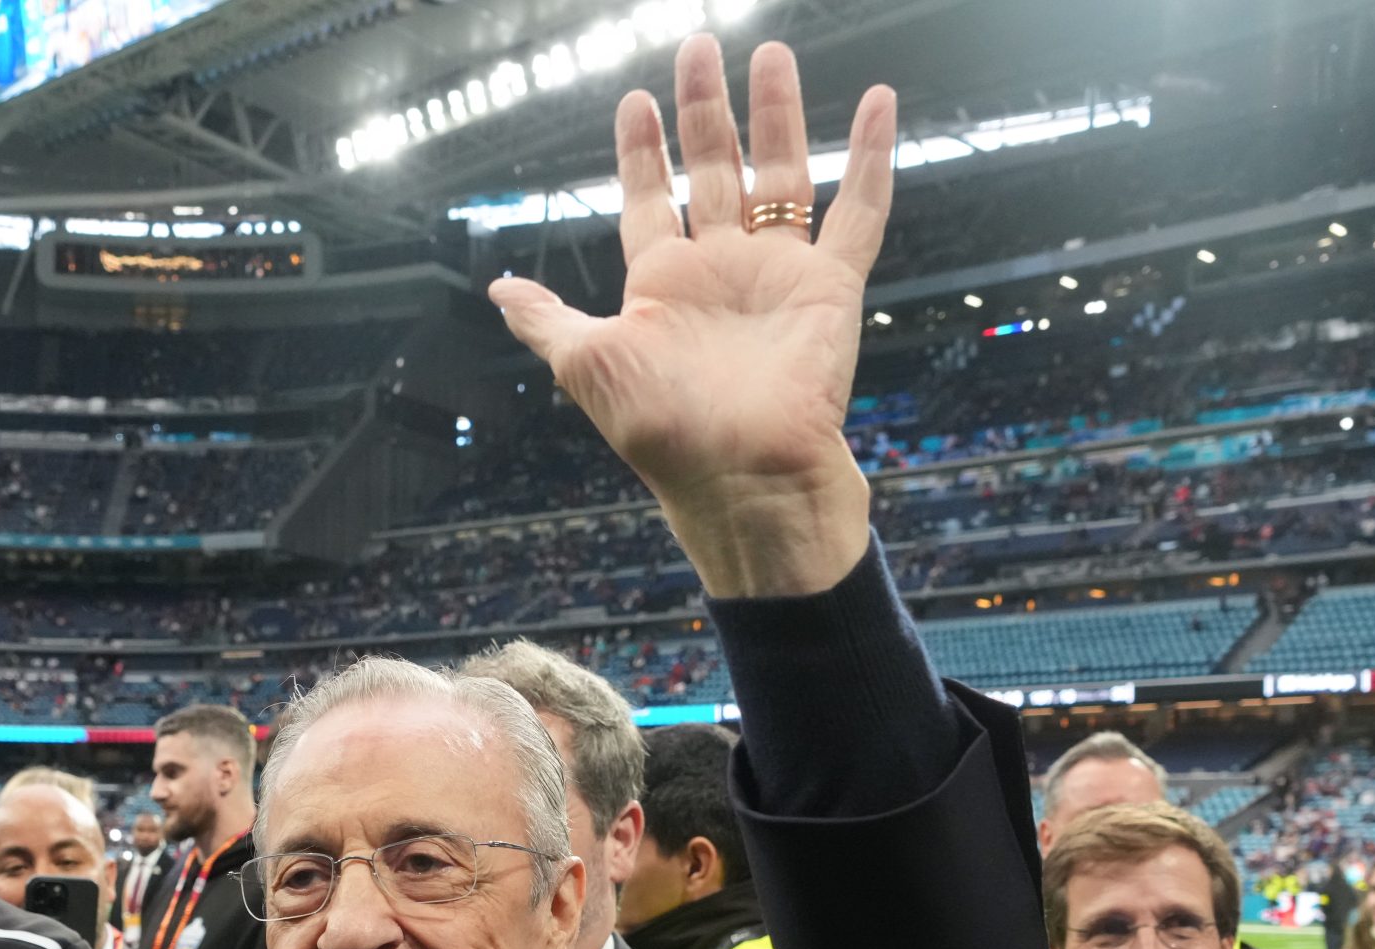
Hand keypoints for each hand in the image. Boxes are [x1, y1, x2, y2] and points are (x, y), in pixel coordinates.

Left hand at [488, 37, 894, 598]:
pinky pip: (857, 210)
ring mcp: (777, 275)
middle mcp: (719, 271)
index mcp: (661, 286)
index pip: (648, 200)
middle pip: (712, 170)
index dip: (641, 153)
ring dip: (777, 114)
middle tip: (697, 46)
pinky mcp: (830, 287)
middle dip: (704, 110)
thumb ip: (548, 322)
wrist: (741, 476)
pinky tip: (876, 102)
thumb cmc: (663, 431)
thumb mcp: (586, 366)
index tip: (634, 102)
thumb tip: (498, 293)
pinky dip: (870, 156)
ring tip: (771, 53)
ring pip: (780, 174)